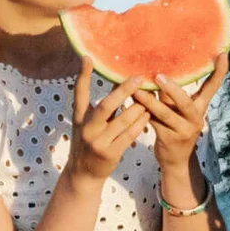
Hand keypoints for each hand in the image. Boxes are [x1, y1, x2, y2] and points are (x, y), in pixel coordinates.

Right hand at [66, 58, 152, 189]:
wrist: (83, 173)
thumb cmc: (91, 142)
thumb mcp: (90, 123)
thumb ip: (104, 107)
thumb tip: (119, 83)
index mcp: (79, 117)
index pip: (79, 92)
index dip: (83, 75)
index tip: (88, 57)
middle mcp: (86, 128)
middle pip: (105, 105)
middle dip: (123, 91)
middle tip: (139, 78)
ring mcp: (98, 141)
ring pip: (122, 120)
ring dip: (138, 108)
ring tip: (150, 97)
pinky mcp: (110, 153)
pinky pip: (129, 135)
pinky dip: (140, 124)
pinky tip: (149, 116)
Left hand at [135, 53, 223, 173]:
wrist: (175, 160)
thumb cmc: (173, 129)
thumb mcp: (177, 112)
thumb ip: (170, 96)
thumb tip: (155, 71)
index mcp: (200, 108)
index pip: (212, 87)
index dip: (219, 71)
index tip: (223, 54)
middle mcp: (196, 118)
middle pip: (186, 102)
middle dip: (172, 89)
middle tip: (158, 76)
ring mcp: (184, 130)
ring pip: (165, 113)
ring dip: (149, 101)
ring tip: (135, 90)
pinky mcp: (169, 139)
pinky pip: (153, 123)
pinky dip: (141, 113)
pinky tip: (131, 104)